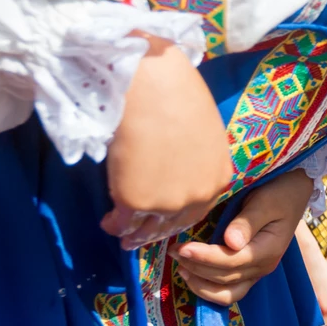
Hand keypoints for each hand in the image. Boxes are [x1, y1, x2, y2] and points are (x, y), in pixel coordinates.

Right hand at [104, 35, 232, 250]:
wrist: (154, 87)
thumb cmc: (177, 95)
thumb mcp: (203, 132)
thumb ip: (194, 157)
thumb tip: (177, 163)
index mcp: (218, 178)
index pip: (198, 208)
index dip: (178, 217)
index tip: (165, 221)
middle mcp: (196, 196)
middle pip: (174, 224)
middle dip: (154, 233)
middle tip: (139, 239)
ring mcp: (166, 203)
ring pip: (147, 228)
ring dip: (132, 234)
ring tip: (121, 235)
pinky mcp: (135, 201)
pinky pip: (123, 221)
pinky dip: (114, 224)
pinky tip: (108, 221)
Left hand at [171, 169, 312, 304]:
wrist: (293, 191)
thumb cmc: (279, 192)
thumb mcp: (266, 201)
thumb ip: (248, 222)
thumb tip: (231, 242)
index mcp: (268, 250)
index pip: (231, 262)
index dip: (205, 257)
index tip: (182, 247)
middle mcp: (263, 266)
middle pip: (224, 278)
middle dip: (196, 267)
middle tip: (173, 250)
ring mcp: (257, 271)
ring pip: (226, 293)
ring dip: (201, 284)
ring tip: (180, 266)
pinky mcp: (250, 270)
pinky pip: (229, 290)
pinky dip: (208, 288)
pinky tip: (192, 274)